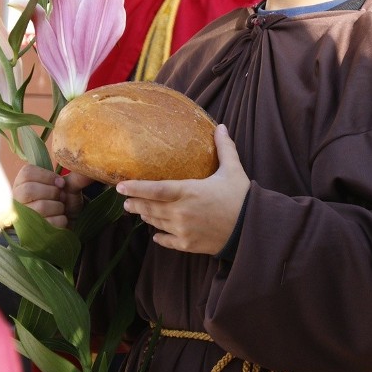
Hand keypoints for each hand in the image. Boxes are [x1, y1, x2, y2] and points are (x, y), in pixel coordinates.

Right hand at [12, 163, 93, 228]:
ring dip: (59, 207)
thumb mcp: (69, 187)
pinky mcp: (30, 233)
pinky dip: (61, 220)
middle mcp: (17, 200)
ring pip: (41, 207)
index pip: (27, 173)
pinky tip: (60, 219)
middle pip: (29, 190)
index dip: (47, 177)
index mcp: (22, 184)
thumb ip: (76, 178)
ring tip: (60, 209)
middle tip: (61, 197)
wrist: (69, 224)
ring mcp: (22, 218)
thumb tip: (89, 172)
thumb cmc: (64, 202)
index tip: (61, 184)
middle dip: (53, 193)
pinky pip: (49, 222)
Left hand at [116, 125, 249, 254]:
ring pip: (156, 223)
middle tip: (125, 201)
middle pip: (149, 207)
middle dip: (135, 203)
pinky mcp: (189, 245)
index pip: (155, 189)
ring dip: (146, 216)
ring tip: (139, 211)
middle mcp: (182, 212)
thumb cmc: (241, 198)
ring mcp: (184, 230)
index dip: (136, 188)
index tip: (120, 186)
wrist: (251, 229)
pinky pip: (167, 241)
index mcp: (189, 191)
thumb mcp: (233, 170)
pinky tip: (157, 234)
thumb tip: (221, 127)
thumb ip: (225, 148)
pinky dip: (160, 237)